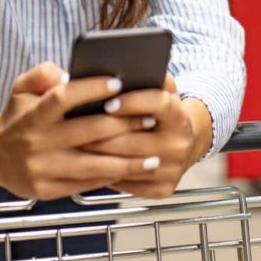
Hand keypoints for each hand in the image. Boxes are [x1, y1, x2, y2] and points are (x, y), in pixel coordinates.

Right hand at [0, 64, 158, 200]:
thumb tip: (67, 74)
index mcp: (32, 115)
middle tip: (150, 118)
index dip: (91, 89)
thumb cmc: (18, 116)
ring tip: (153, 156)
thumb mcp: (21, 88)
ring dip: (127, 161)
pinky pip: (85, 184)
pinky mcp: (46, 190)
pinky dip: (111, 177)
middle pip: (87, 132)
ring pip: (92, 165)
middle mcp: (36, 143)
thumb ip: (42, 74)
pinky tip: (132, 171)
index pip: (63, 98)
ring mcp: (41, 169)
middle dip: (123, 125)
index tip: (119, 82)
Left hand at [79, 76, 213, 198]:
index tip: (108, 102)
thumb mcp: (161, 89)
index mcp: (179, 115)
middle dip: (101, 133)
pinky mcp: (163, 189)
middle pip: (133, 139)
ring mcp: (172, 169)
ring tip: (75, 144)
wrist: (185, 143)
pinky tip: (89, 163)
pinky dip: (105, 174)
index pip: (159, 104)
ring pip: (126, 164)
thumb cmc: (161, 112)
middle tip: (74, 128)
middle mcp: (179, 144)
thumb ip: (147, 77)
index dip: (133, 102)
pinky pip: (126, 183)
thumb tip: (119, 71)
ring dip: (97, 155)